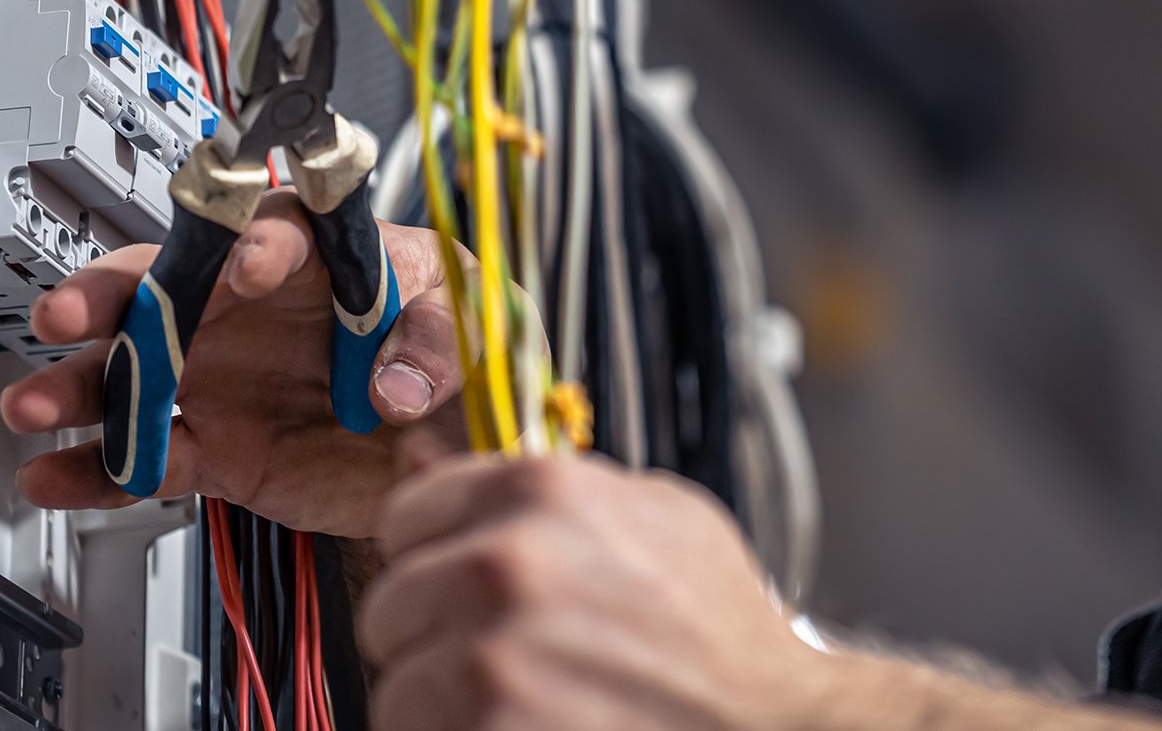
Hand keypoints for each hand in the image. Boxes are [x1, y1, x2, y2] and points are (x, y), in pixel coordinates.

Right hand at [0, 191, 470, 536]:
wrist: (455, 445)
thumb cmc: (457, 352)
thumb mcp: (472, 325)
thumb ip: (435, 343)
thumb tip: (395, 382)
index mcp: (319, 257)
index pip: (275, 231)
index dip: (256, 243)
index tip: (248, 265)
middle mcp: (254, 310)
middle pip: (167, 286)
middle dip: (110, 296)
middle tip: (69, 312)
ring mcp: (227, 379)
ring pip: (136, 373)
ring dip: (80, 387)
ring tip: (33, 403)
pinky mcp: (220, 448)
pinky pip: (149, 457)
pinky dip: (99, 470)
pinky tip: (54, 475)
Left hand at [360, 438, 829, 729]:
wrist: (772, 726)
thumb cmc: (719, 630)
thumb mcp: (655, 514)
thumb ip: (544, 487)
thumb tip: (425, 458)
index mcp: (540, 491)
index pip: (406, 516)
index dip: (436, 557)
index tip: (465, 587)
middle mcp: (505, 564)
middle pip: (389, 605)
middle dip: (434, 637)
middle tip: (506, 659)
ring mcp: (490, 658)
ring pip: (396, 688)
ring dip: (443, 707)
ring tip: (524, 704)